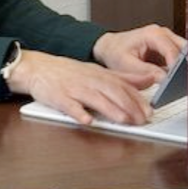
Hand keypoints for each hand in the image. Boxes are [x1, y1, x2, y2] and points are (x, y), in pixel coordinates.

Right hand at [4, 49, 153, 126]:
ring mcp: (73, 88)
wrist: (37, 67)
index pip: (122, 85)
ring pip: (94, 98)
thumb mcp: (96, 71)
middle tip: (141, 119)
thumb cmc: (68, 72)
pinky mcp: (58, 97)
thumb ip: (122, 78)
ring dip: (109, 109)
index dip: (137, 98)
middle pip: (111, 91)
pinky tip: (87, 120)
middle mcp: (88, 80)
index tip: (149, 110)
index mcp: (99, 75)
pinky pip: (69, 105)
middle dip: (128, 105)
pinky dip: (78, 113)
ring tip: (122, 120)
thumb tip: (148, 80)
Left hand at [92, 24, 184, 87]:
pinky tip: (174, 82)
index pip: (173, 50)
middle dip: (185, 67)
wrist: (110, 47)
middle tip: (181, 83)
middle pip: (184, 50)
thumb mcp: (126, 64)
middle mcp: (163, 34)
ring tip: (177, 84)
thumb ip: (145, 71)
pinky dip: (179, 70)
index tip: (177, 82)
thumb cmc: (115, 52)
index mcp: (153, 34)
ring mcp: (167, 41)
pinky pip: (180, 60)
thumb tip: (163, 78)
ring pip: (185, 55)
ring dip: (183, 68)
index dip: (177, 67)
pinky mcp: (168, 50)